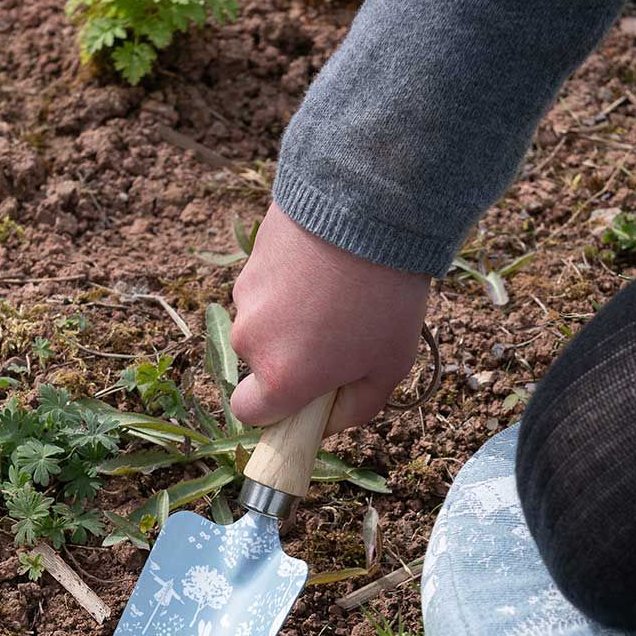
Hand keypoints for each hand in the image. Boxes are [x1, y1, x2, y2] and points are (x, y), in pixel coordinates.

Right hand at [229, 205, 429, 435]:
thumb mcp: (390, 366)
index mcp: (282, 378)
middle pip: (261, 362)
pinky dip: (289, 282)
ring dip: (290, 316)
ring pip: (264, 321)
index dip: (276, 410)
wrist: (368, 213)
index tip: (306, 395)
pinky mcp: (249, 259)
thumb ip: (356, 408)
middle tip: (338, 333)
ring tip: (338, 291)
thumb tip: (328, 423)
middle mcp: (252, 341)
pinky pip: (266, 286)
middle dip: (290, 356)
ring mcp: (246, 296)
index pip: (249, 413)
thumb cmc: (384, 299)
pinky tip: (325, 266)